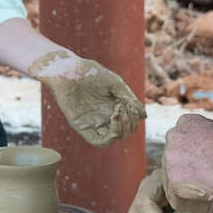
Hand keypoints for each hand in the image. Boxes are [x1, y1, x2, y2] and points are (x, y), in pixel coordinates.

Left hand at [28, 50, 144, 147]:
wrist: (69, 71)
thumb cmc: (90, 73)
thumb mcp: (116, 84)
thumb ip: (130, 100)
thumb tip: (143, 116)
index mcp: (114, 106)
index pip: (130, 121)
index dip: (134, 117)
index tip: (128, 104)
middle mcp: (105, 116)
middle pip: (125, 132)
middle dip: (131, 123)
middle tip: (123, 109)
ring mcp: (94, 122)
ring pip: (115, 138)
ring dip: (123, 129)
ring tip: (118, 113)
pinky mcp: (83, 126)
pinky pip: (98, 141)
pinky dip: (110, 137)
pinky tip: (113, 120)